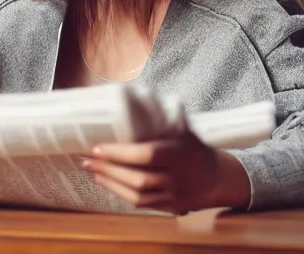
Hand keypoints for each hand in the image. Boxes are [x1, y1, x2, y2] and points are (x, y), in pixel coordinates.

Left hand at [82, 131, 250, 213]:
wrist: (217, 178)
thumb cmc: (193, 147)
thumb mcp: (184, 130)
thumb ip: (163, 117)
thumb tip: (133, 94)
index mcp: (181, 153)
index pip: (147, 155)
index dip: (121, 153)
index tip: (99, 147)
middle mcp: (179, 176)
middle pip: (139, 178)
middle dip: (109, 168)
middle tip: (86, 158)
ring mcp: (175, 195)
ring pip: (138, 194)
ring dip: (110, 181)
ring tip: (91, 168)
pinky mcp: (171, 208)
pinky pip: (142, 204)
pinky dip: (120, 193)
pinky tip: (105, 181)